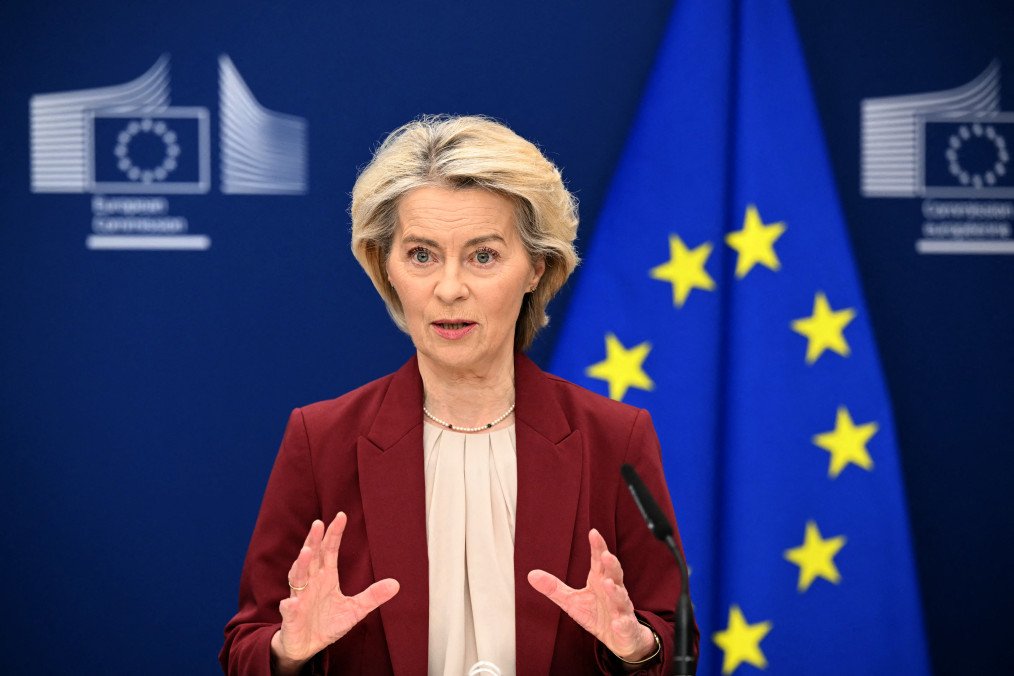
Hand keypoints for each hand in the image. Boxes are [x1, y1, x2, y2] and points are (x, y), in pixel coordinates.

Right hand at [271, 512, 399, 669]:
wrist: (307, 646)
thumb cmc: (327, 623)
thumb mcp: (355, 609)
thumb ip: (373, 596)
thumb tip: (396, 584)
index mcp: (326, 577)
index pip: (330, 551)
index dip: (334, 534)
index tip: (341, 516)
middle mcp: (311, 583)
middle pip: (312, 557)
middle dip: (314, 541)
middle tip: (318, 524)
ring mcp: (300, 598)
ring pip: (298, 578)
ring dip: (301, 565)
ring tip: (306, 552)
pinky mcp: (292, 617)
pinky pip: (289, 610)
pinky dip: (289, 606)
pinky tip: (291, 603)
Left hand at [528, 529, 655, 662]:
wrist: (620, 637)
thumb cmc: (597, 614)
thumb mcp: (572, 601)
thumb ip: (554, 587)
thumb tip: (531, 574)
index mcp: (601, 581)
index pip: (599, 561)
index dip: (598, 547)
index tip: (593, 533)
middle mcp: (614, 591)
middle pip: (615, 574)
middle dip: (611, 564)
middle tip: (605, 555)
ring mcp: (622, 609)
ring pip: (621, 598)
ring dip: (616, 591)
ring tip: (608, 585)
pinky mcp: (626, 628)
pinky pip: (626, 625)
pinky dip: (623, 624)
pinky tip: (618, 622)